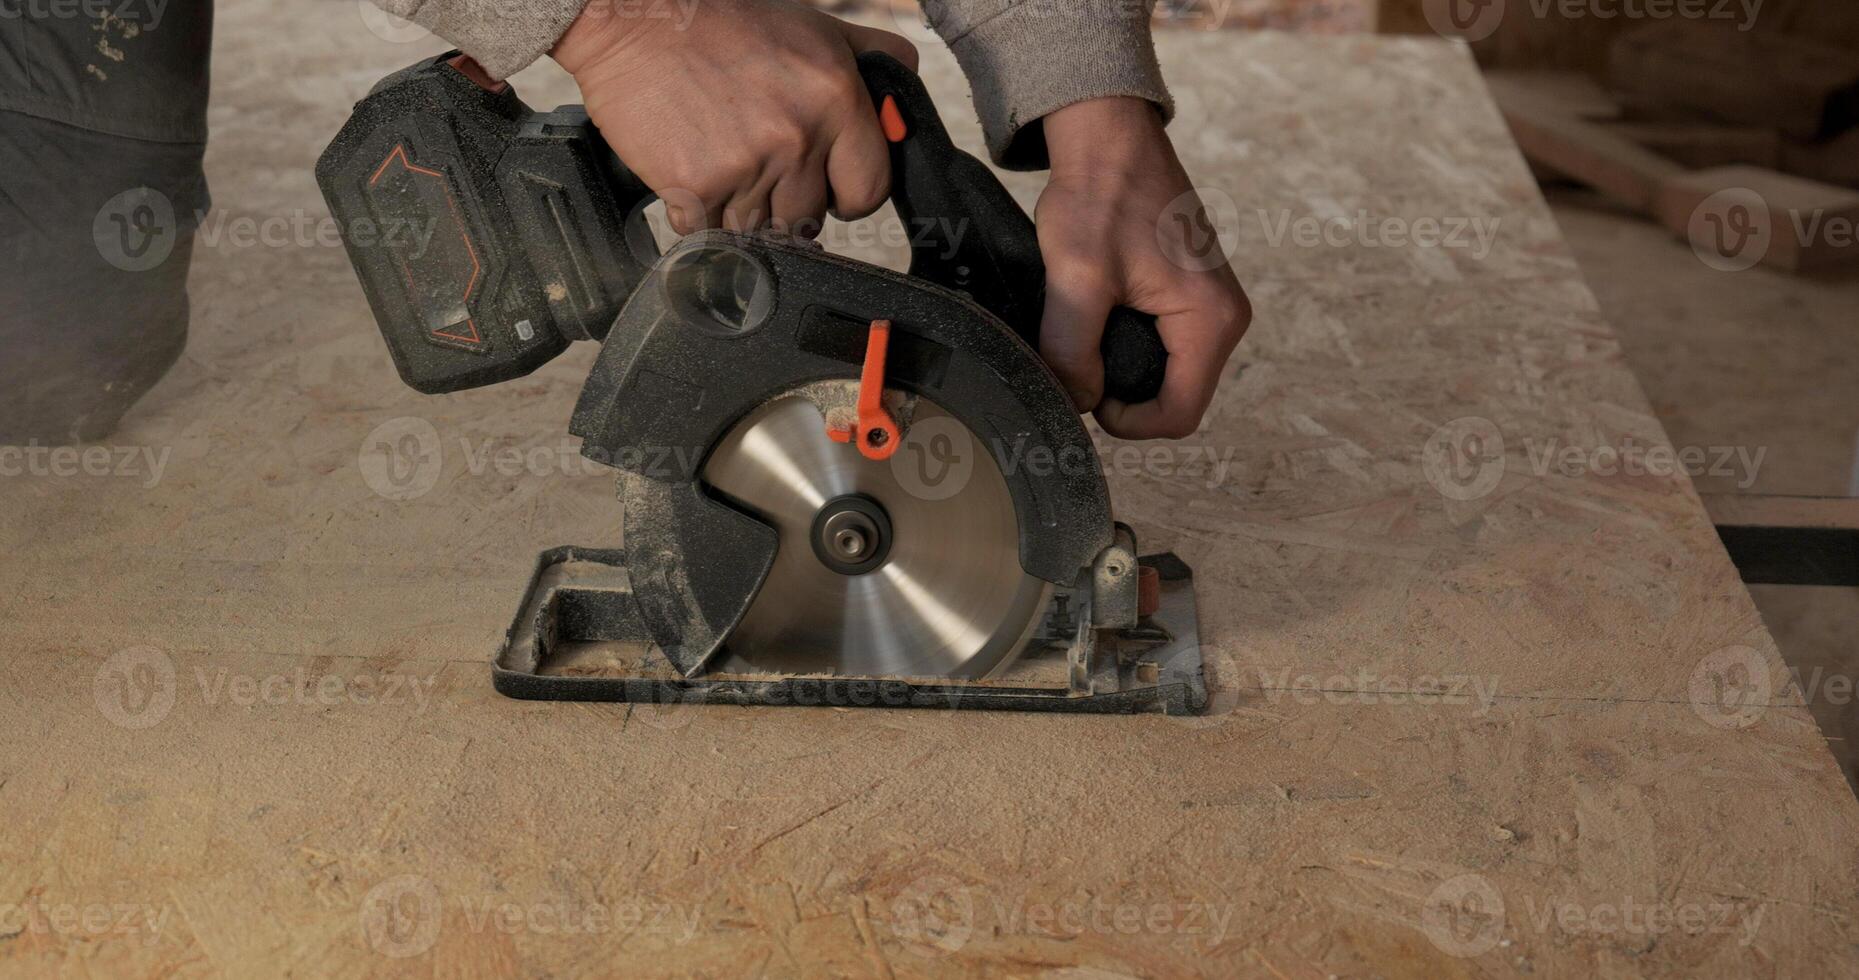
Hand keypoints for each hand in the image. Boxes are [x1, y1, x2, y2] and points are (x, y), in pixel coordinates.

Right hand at [552, 0, 915, 234]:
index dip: (847, 194)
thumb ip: (873, 62)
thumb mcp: (816, 28)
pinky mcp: (696, 188)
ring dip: (741, 210)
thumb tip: (904, 105)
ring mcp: (746, 167)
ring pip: (760, 231)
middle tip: (759, 165)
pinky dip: (698, 214)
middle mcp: (797, 136)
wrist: (636, 19)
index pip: (869, 190)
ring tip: (722, 162)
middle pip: (810, 219)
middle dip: (787, 203)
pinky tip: (690, 171)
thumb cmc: (724, 21)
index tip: (826, 186)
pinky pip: (709, 233)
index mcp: (836, 99)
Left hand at [1036, 97, 1250, 439]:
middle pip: (1176, 398)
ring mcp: (1211, 306)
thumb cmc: (1102, 194)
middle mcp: (1224, 318)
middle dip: (1124, 397)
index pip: (1179, 414)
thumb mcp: (1077, 276)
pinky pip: (1163, 346)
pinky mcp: (1190, 295)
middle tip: (1078, 366)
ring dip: (1123, 370)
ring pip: (1167, 374)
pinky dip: (1126, 346)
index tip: (1084, 395)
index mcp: (1211, 320)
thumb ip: (1073, 350)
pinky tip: (1096, 321)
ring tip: (1083, 339)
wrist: (1109, 137)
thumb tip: (1076, 400)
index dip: (1127, 422)